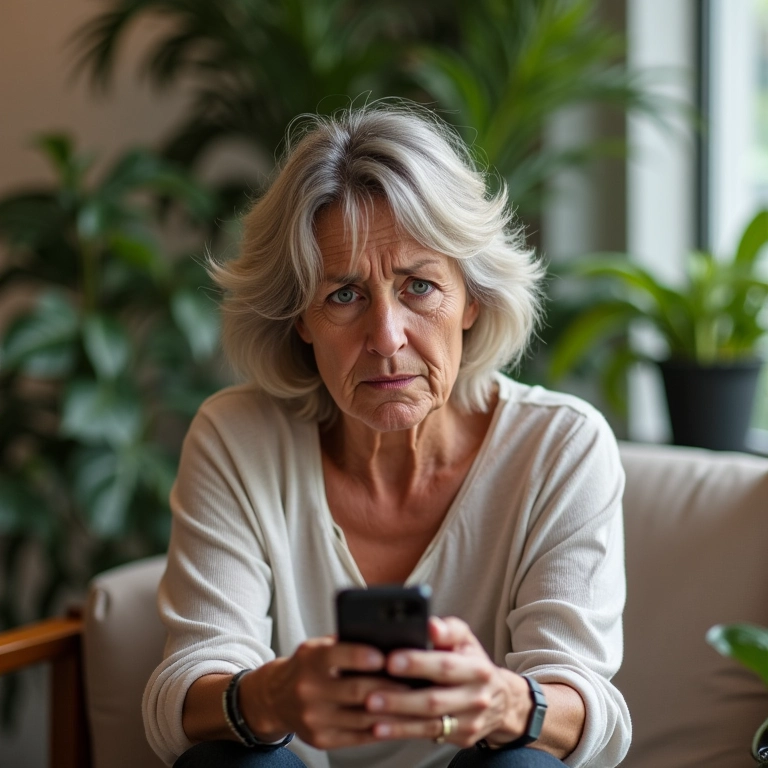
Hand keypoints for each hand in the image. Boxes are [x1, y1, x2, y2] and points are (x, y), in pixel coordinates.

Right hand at [241, 636, 412, 750]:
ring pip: (362, 717)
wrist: (275, 697)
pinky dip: (381, 729)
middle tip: (414, 682)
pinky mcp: (321, 739)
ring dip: (392, 711)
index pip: (339, 655)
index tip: (386, 656)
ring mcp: (314, 717)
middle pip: (356, 690)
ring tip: (412, 703)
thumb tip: (386, 641)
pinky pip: (358, 736)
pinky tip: (396, 721)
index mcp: (311, 659)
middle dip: (389, 687)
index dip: (363, 656)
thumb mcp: (319, 646)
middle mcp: (309, 689)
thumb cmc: (307, 666)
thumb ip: (346, 643)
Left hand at [362, 616, 531, 747]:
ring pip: (430, 723)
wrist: (501, 699)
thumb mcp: (466, 640)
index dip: (418, 663)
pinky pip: (428, 735)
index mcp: (477, 668)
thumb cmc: (471, 661)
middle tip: (370, 694)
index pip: (445, 666)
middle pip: (435, 700)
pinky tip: (380, 728)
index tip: (390, 660)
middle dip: (400, 698)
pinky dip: (402, 732)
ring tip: (370, 711)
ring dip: (397, 719)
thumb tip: (431, 625)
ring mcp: (470, 721)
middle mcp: (476, 697)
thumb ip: (448, 630)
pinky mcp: (462, 738)